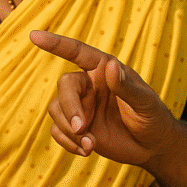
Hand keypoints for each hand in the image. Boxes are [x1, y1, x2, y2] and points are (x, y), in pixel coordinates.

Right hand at [30, 30, 176, 166]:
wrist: (152, 146)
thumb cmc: (152, 116)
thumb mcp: (145, 101)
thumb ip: (126, 86)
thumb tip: (110, 66)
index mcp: (103, 69)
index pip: (77, 52)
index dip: (56, 43)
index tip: (34, 36)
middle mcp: (88, 84)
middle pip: (64, 86)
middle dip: (69, 107)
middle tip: (81, 128)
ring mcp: (80, 106)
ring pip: (57, 109)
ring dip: (69, 129)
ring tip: (89, 145)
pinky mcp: (76, 128)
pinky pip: (57, 131)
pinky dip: (67, 143)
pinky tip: (86, 150)